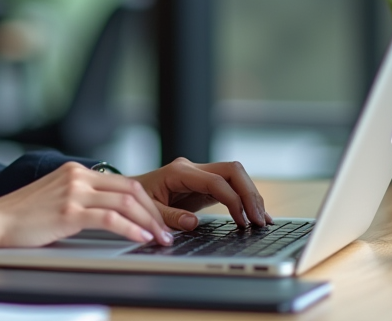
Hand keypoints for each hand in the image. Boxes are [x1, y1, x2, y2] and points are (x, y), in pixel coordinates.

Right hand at [0, 161, 173, 249]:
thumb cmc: (21, 216)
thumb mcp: (56, 198)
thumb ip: (80, 198)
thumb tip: (110, 213)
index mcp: (76, 171)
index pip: (124, 182)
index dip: (146, 203)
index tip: (158, 220)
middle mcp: (77, 176)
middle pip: (130, 189)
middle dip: (153, 213)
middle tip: (166, 232)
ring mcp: (73, 192)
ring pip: (125, 202)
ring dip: (148, 222)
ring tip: (159, 239)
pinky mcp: (68, 211)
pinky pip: (109, 218)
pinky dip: (131, 229)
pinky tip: (140, 239)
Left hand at [132, 157, 272, 231]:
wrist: (128, 192)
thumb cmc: (135, 201)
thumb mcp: (147, 211)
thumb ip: (168, 217)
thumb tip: (192, 223)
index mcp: (179, 171)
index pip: (215, 181)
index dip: (233, 200)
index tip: (242, 221)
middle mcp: (192, 168)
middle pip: (232, 170)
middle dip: (250, 194)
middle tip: (260, 220)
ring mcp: (200, 174)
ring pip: (236, 175)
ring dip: (251, 196)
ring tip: (263, 220)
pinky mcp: (204, 183)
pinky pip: (231, 185)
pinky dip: (244, 198)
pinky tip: (254, 215)